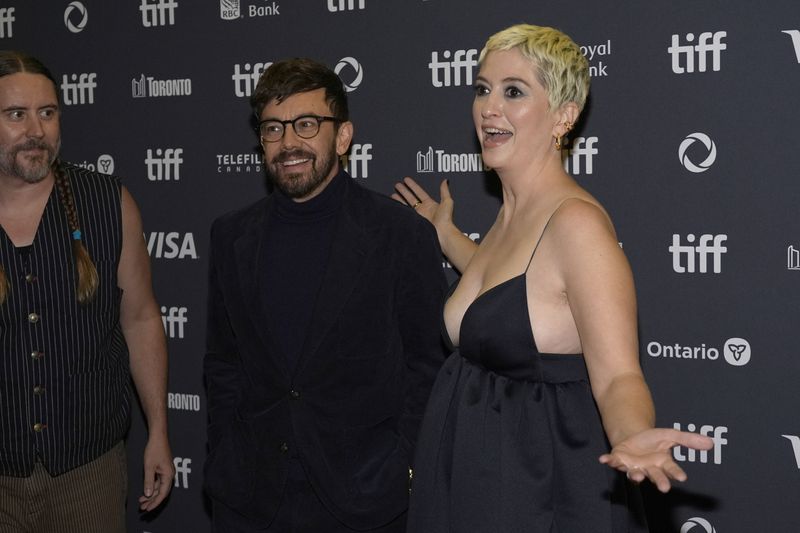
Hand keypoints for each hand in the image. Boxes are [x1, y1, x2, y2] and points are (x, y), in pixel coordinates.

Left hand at [138, 434, 174, 511]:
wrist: (158, 438)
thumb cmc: (154, 450)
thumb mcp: (149, 467)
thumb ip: (148, 481)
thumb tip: (147, 494)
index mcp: (168, 475)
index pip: (162, 493)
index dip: (155, 502)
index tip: (148, 509)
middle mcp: (169, 475)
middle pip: (161, 492)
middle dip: (152, 501)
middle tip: (142, 508)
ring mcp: (166, 472)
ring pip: (159, 488)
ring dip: (150, 495)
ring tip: (141, 502)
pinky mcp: (163, 470)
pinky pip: (158, 482)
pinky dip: (151, 488)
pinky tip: (144, 492)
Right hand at [391, 177, 453, 230]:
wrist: (442, 234)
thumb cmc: (446, 220)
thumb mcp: (447, 202)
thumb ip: (444, 191)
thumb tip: (445, 181)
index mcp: (430, 204)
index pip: (419, 192)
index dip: (412, 186)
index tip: (406, 180)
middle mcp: (423, 211)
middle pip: (410, 198)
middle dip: (403, 191)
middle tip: (397, 185)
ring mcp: (417, 217)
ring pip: (406, 206)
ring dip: (399, 200)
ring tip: (392, 196)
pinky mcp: (414, 223)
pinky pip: (405, 215)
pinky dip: (400, 211)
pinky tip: (394, 207)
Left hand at [599, 427, 713, 492]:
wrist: (633, 438)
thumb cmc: (654, 440)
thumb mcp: (671, 435)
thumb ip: (689, 440)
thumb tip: (711, 443)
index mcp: (663, 463)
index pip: (672, 469)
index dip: (676, 473)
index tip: (682, 478)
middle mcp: (649, 468)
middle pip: (655, 476)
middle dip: (659, 482)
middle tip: (664, 488)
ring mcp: (634, 466)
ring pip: (635, 474)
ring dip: (635, 475)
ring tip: (637, 475)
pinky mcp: (619, 461)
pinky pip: (613, 462)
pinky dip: (608, 461)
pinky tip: (603, 459)